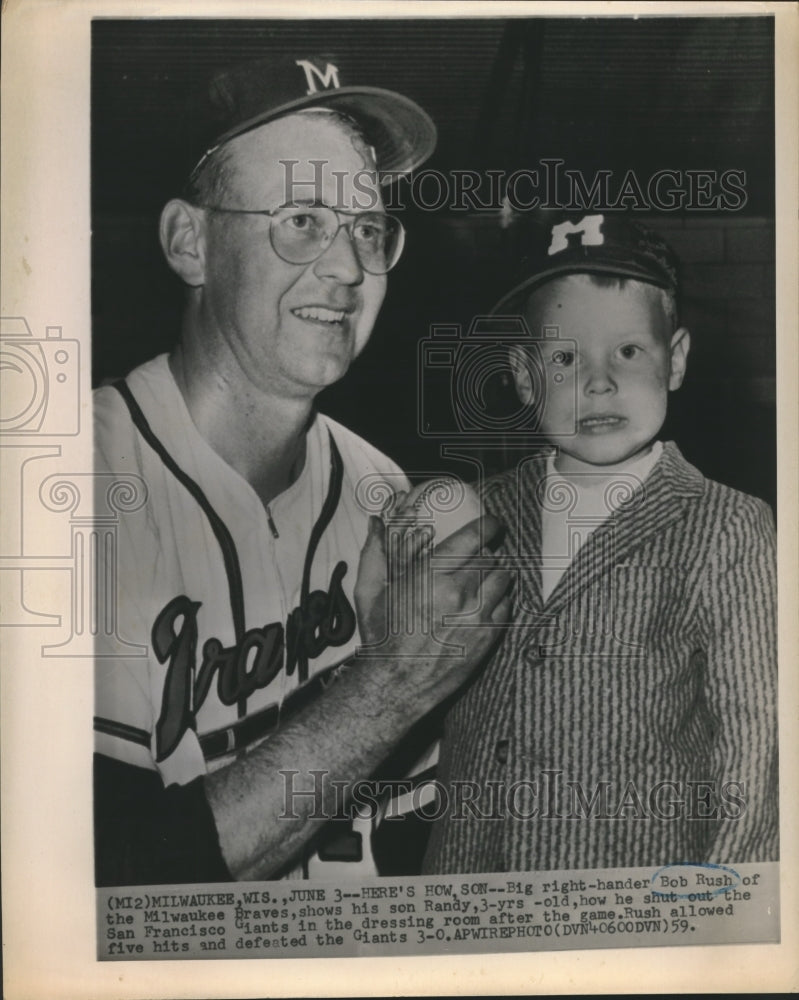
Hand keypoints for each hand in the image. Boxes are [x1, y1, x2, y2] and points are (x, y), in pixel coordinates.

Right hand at [354, 511, 511, 717]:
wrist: (396, 682)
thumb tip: (375, 523)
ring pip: (503, 579)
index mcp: (431, 575)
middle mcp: (458, 592)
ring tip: (482, 579)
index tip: (490, 523)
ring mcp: (477, 616)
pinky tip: (485, 602)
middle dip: (486, 553)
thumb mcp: (369, 591)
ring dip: (496, 574)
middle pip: (491, 557)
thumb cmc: (382, 635)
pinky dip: (500, 599)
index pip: (475, 536)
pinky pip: (507, 606)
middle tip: (476, 557)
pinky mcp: (487, 637)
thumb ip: (374, 553)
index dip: (489, 525)